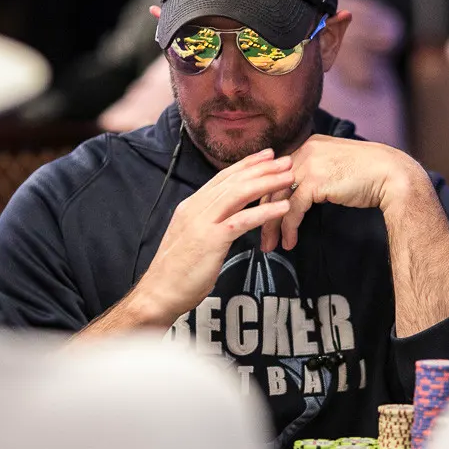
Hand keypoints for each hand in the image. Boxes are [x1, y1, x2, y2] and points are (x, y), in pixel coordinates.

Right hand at [135, 148, 293, 320]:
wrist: (159, 293)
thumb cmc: (177, 271)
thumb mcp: (191, 237)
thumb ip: (206, 222)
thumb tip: (225, 215)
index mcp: (191, 206)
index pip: (222, 178)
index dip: (246, 164)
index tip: (266, 156)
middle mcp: (196, 208)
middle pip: (233, 181)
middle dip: (262, 168)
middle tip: (286, 160)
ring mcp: (202, 223)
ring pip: (239, 194)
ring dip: (267, 183)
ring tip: (289, 176)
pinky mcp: (211, 240)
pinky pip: (242, 221)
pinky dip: (264, 211)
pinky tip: (283, 207)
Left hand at [259, 135, 429, 251]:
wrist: (392, 174)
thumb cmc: (369, 175)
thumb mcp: (336, 167)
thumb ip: (316, 174)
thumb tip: (301, 195)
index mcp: (308, 146)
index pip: (277, 173)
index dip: (268, 196)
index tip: (261, 216)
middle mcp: (305, 151)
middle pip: (272, 185)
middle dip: (263, 213)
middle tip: (258, 235)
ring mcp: (309, 165)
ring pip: (279, 199)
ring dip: (272, 225)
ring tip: (270, 245)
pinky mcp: (316, 181)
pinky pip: (292, 208)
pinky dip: (289, 228)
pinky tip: (289, 242)